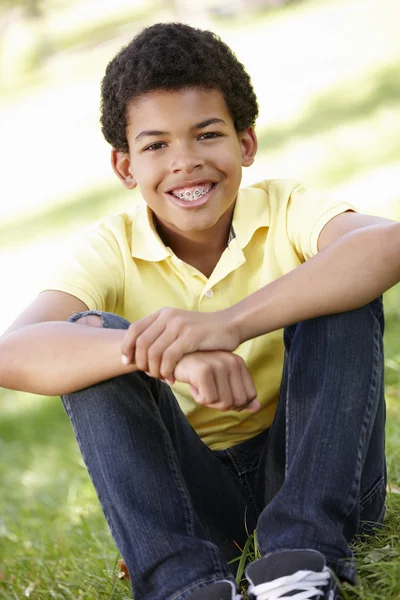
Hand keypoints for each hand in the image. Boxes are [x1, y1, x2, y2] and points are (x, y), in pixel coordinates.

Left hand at [121, 308, 239, 382]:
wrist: (230, 325)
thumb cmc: (204, 333)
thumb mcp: (179, 328)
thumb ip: (162, 335)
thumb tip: (140, 352)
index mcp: (163, 313)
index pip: (134, 329)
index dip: (127, 347)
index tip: (128, 363)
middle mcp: (168, 316)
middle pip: (141, 344)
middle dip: (141, 363)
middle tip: (149, 375)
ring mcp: (179, 325)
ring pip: (154, 353)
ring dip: (154, 370)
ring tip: (162, 378)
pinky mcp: (190, 336)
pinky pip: (169, 358)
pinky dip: (167, 372)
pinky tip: (172, 379)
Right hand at [173, 351, 259, 412]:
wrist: (171, 358)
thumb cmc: (196, 371)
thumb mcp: (220, 381)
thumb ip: (239, 393)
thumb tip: (256, 408)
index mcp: (238, 363)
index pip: (249, 396)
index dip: (234, 402)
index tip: (218, 393)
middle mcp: (231, 362)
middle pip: (238, 402)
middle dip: (221, 404)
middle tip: (207, 390)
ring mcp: (218, 365)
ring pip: (224, 403)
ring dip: (208, 401)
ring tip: (199, 385)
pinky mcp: (204, 370)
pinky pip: (208, 400)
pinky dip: (198, 398)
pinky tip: (192, 384)